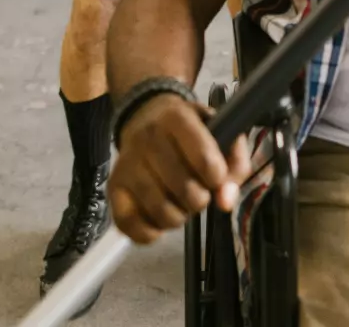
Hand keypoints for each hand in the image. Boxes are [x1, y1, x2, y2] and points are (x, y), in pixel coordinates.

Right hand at [108, 93, 251, 244]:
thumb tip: (225, 201)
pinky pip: (130, 224)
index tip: (215, 177)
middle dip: (200, 200)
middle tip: (198, 191)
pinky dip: (150, 232)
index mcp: (177, 118)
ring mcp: (127, 164)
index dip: (217, 178)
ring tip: (180, 203)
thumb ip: (234, 164)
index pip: (205, 160)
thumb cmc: (190, 130)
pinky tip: (159, 220)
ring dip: (179, 217)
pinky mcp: (114, 187)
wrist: (145, 117)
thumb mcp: (220, 131)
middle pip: (185, 190)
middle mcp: (147, 138)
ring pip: (161, 211)